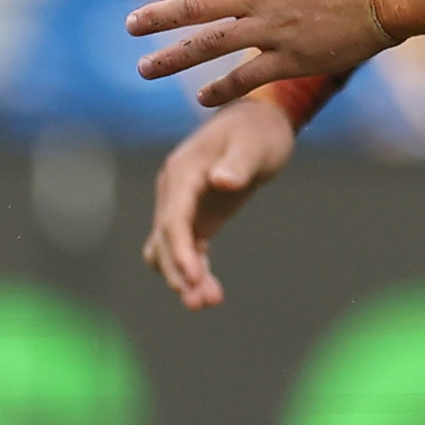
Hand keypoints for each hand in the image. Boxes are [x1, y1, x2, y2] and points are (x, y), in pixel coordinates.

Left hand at [128, 0, 396, 96]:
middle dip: (155, 18)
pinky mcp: (291, 59)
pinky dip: (220, 89)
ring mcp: (272, 29)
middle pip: (192, 7)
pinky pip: (245, 78)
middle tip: (129, 26)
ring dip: (172, 58)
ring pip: (208, 46)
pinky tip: (200, 99)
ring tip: (144, 69)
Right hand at [142, 96, 298, 310]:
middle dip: (180, 272)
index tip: (192, 277)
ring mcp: (181, 204)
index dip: (179, 250)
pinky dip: (193, 270)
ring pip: (169, 249)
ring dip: (182, 277)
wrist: (257, 122)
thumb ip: (238, 163)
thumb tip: (221, 181)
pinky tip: (210, 292)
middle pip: (166, 239)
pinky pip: (185, 249)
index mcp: (182, 172)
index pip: (173, 218)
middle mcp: (174, 190)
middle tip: (201, 302)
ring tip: (208, 302)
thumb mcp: (253, 144)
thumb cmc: (258, 131)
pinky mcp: (195, 217)